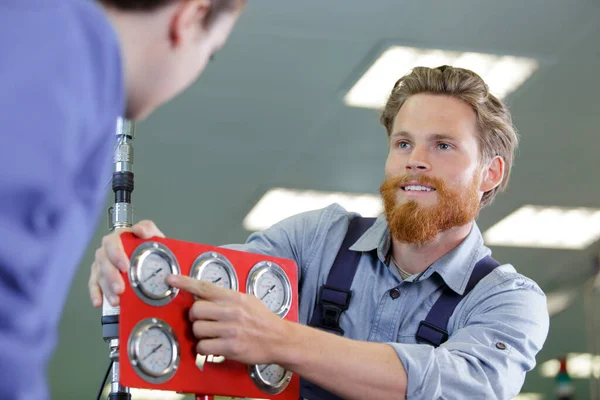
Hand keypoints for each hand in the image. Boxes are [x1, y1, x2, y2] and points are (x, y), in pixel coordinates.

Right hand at [88, 220, 164, 306]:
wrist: (150, 255)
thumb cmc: (148, 244)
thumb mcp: (152, 235)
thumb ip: (147, 229)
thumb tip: (140, 230)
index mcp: (118, 238)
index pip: (112, 243)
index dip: (116, 254)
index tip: (124, 267)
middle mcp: (107, 250)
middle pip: (104, 261)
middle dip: (111, 276)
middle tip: (120, 288)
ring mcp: (102, 263)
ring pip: (99, 275)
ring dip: (106, 288)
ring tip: (116, 300)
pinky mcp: (99, 276)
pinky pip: (94, 284)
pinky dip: (96, 294)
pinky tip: (100, 302)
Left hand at [168, 275, 288, 365]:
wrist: (280, 339)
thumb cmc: (263, 320)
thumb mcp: (247, 300)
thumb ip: (227, 297)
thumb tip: (204, 295)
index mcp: (234, 297)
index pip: (205, 287)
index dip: (185, 282)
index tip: (170, 279)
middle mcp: (231, 312)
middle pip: (195, 310)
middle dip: (194, 317)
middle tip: (202, 320)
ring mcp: (230, 330)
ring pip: (197, 329)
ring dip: (199, 334)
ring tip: (211, 335)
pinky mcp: (230, 348)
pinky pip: (203, 347)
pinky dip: (204, 348)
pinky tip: (213, 346)